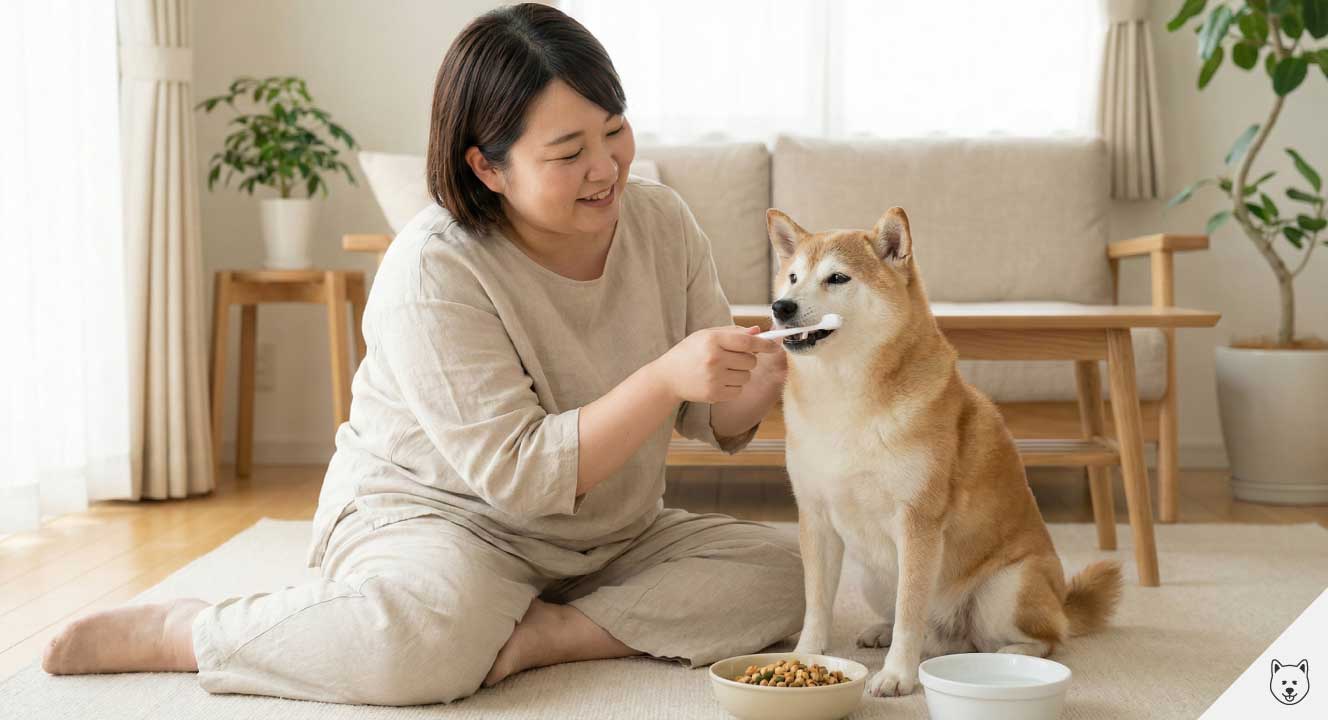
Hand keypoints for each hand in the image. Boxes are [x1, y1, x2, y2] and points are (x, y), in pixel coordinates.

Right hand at [651, 326, 780, 403]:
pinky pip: (738, 390)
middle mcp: (714, 359)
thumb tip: (758, 332)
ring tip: (722, 370)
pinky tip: (718, 381)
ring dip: (740, 373)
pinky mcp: (714, 394)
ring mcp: (714, 378)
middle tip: (732, 358)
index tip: (775, 346)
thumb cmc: (689, 352)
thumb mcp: (706, 335)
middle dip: (747, 360)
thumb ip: (733, 332)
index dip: (765, 345)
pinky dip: (733, 386)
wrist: (668, 377)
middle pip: (751, 361)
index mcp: (712, 340)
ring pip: (746, 376)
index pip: (748, 342)